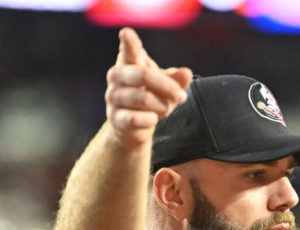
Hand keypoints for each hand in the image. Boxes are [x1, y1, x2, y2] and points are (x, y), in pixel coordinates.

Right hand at [105, 28, 192, 144]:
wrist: (136, 127)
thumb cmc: (151, 97)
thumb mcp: (167, 86)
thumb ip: (177, 79)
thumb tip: (186, 73)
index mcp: (129, 62)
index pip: (128, 50)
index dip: (128, 42)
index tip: (126, 33)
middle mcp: (116, 76)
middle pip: (143, 75)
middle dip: (168, 87)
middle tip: (181, 96)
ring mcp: (113, 96)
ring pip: (143, 99)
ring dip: (162, 106)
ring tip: (166, 108)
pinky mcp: (114, 117)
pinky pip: (135, 119)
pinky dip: (150, 120)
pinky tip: (152, 119)